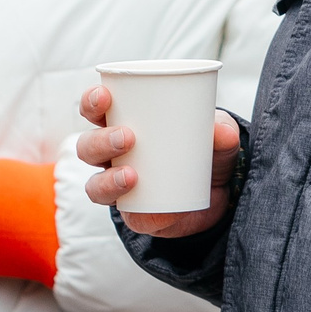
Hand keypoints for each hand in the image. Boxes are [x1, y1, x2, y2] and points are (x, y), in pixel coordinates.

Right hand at [74, 86, 240, 237]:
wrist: (218, 194)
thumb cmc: (205, 150)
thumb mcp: (217, 136)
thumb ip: (223, 131)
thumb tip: (221, 131)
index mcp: (124, 124)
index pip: (95, 110)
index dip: (91, 102)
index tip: (104, 95)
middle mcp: (113, 156)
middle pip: (87, 147)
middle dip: (100, 141)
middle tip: (127, 137)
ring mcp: (120, 188)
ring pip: (95, 185)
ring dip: (107, 179)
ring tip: (131, 175)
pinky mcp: (136, 215)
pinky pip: (125, 216)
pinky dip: (135, 212)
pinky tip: (146, 207)